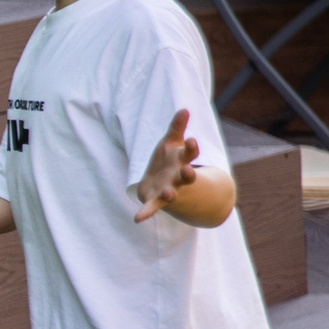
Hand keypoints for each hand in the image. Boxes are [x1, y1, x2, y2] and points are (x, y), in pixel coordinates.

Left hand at [135, 109, 201, 223]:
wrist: (164, 183)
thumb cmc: (169, 160)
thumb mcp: (171, 142)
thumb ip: (177, 127)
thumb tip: (184, 108)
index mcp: (182, 161)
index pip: (190, 153)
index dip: (191, 148)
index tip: (191, 140)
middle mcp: (179, 177)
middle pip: (187, 175)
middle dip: (188, 173)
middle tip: (189, 170)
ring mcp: (170, 189)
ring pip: (172, 193)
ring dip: (171, 193)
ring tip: (170, 193)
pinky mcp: (157, 199)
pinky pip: (152, 208)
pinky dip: (145, 213)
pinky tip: (137, 219)